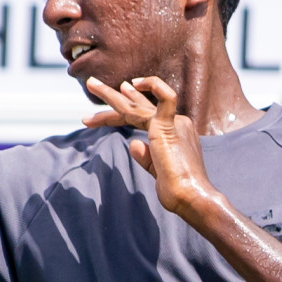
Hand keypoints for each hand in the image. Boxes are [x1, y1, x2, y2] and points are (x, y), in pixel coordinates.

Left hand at [83, 76, 218, 218]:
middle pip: (137, 106)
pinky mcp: (169, 127)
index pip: (143, 116)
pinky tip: (130, 85)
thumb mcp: (156, 171)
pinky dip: (152, 87)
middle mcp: (174, 123)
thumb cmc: (176, 190)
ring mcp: (173, 123)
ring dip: (110, 96)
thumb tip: (133, 144)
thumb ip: (146, 157)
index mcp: (173, 133)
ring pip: (136, 105)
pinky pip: (165, 98)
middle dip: (113, 96)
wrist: (190, 197)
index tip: (106, 108)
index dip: (121, 111)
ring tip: (91, 84)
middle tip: (92, 84)